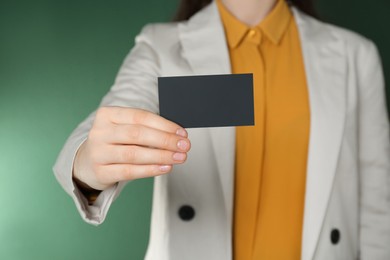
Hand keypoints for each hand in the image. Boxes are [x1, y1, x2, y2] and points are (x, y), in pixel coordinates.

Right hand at [73, 107, 190, 190]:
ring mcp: (98, 153)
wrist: (87, 162)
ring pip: (134, 154)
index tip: (182, 132)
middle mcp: (100, 132)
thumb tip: (177, 135)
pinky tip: (165, 168)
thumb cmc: (114, 142)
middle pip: (137, 134)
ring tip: (179, 157)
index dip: (163, 124)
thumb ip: (146, 129)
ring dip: (161, 156)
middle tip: (184, 146)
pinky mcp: (100, 172)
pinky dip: (150, 170)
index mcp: (107, 114)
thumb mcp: (124, 128)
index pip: (139, 116)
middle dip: (165, 140)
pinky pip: (129, 172)